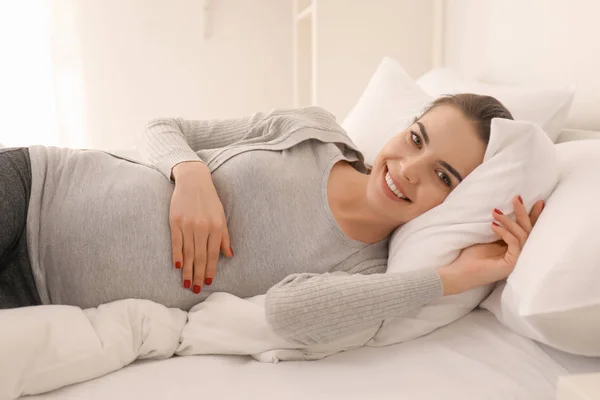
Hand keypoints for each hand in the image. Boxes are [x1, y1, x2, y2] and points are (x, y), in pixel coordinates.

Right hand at [170, 161, 232, 292]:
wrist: (193, 181)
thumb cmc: (210, 200)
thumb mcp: (221, 217)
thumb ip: (225, 237)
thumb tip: (229, 255)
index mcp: (216, 227)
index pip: (213, 254)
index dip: (210, 270)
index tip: (207, 283)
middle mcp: (203, 228)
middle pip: (199, 257)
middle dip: (197, 275)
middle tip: (195, 289)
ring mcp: (188, 225)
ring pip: (187, 253)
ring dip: (187, 270)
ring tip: (186, 283)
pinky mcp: (175, 221)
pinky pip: (176, 242)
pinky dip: (177, 255)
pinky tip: (177, 266)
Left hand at [437, 195, 544, 295]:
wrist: (459, 273)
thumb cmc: (470, 257)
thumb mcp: (488, 238)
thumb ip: (500, 230)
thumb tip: (505, 212)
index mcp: (514, 249)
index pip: (527, 231)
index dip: (533, 216)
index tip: (537, 201)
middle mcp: (519, 255)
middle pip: (529, 232)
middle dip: (524, 214)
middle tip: (517, 198)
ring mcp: (516, 261)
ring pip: (523, 236)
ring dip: (510, 221)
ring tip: (495, 212)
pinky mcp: (511, 264)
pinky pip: (515, 243)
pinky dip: (505, 232)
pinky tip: (493, 225)